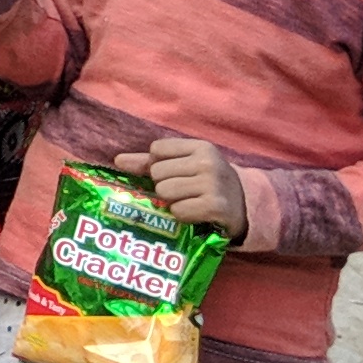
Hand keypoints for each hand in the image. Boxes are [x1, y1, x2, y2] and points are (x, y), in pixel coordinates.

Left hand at [118, 137, 250, 240]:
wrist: (245, 207)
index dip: (160, 164)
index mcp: (200, 147)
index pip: (156, 150)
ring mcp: (213, 184)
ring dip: (172, 202)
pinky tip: (196, 213)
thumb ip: (149, 161)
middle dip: (165, 185)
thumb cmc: (208, 183)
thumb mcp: (185, 165)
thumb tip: (118, 160)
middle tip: (185, 191)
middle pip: (157, 173)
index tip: (177, 173)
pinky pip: (178, 210)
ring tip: (190, 201)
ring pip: (164, 192)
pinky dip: (182, 215)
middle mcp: (208, 163)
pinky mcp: (215, 207)